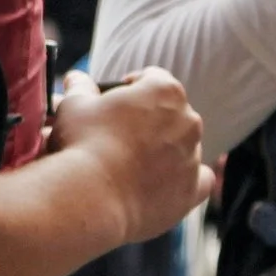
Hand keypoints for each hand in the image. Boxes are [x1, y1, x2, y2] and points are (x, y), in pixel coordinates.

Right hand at [48, 69, 214, 246]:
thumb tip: (77, 78)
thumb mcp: (75, 105)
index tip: (117, 98)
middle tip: (123, 134)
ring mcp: (192, 156)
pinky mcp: (191, 189)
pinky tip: (166, 183)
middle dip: (151, 119)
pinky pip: (200, 180)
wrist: (92, 197)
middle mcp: (188, 120)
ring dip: (166, 149)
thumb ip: (81, 87)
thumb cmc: (83, 144)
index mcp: (165, 91)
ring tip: (135, 164)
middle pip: (173, 112)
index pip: (153, 78)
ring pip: (184, 146)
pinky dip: (186, 180)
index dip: (133, 86)